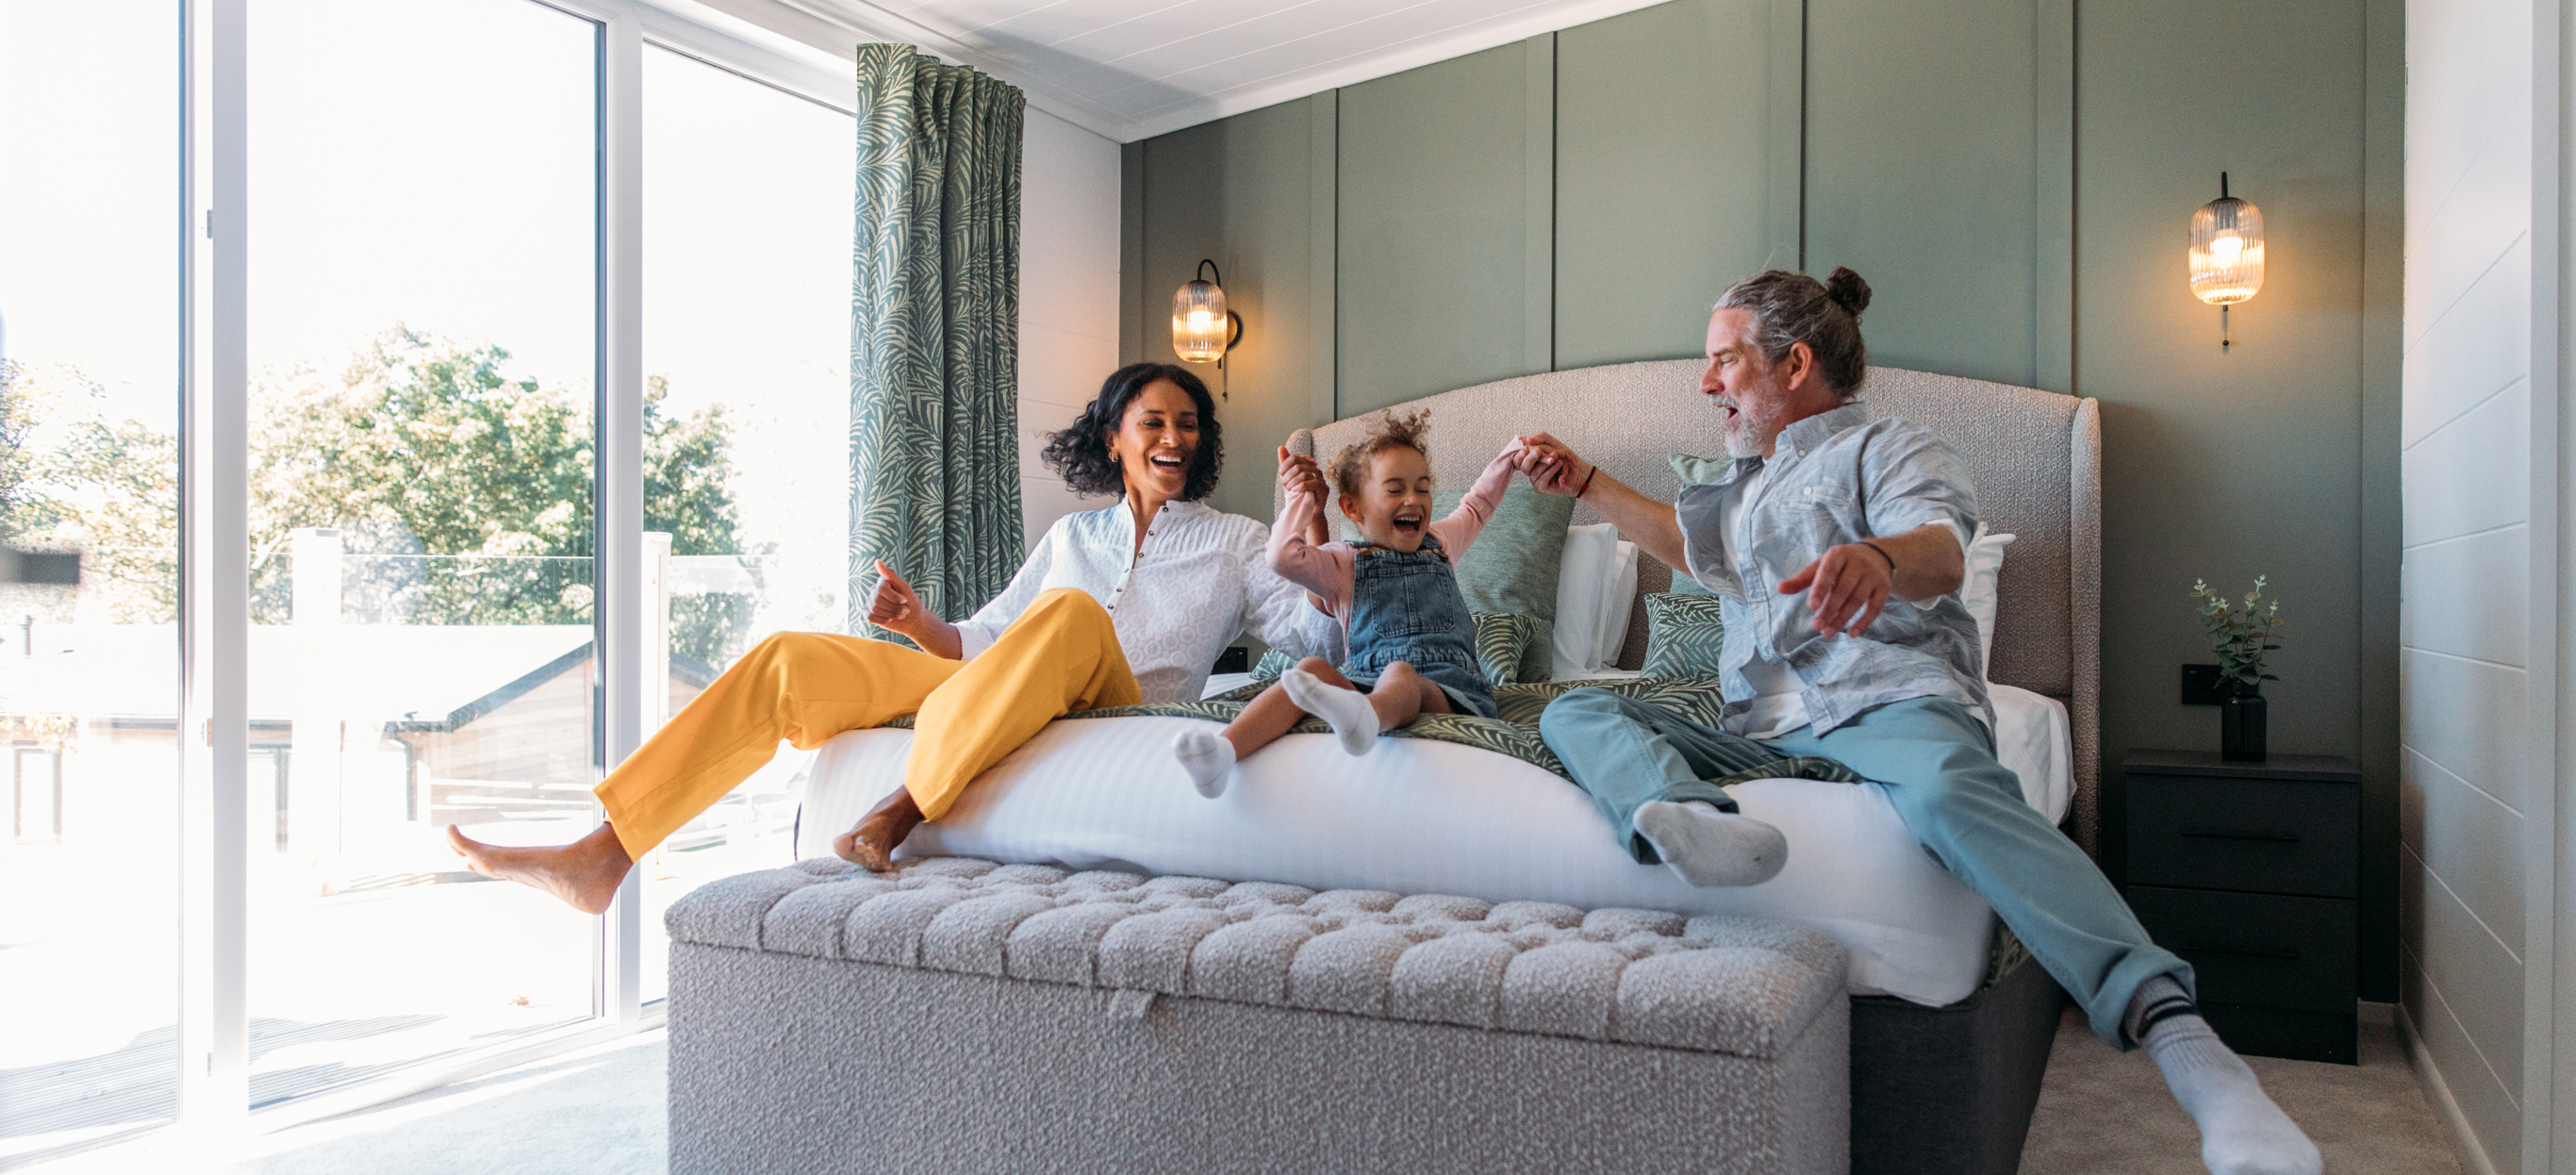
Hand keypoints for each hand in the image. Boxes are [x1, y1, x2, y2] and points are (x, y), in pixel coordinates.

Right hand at [865, 559, 924, 630]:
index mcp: (882, 582)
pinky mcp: (869, 613)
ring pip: (874, 609)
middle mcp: (874, 590)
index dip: (893, 597)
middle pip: (877, 600)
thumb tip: (877, 561)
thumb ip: (890, 575)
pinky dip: (882, 620)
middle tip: (905, 610)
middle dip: (894, 607)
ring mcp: (870, 602)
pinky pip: (870, 617)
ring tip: (900, 615)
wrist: (913, 620)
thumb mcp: (904, 587)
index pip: (881, 588)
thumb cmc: (911, 602)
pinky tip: (889, 619)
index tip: (905, 600)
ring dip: (891, 615)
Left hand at [1276, 446, 1325, 501]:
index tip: (1281, 475)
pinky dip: (1300, 487)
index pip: (1295, 458)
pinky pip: (1310, 483)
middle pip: (1298, 466)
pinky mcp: (1324, 489)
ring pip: (1304, 474)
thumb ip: (1285, 464)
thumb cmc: (1298, 494)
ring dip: (1293, 483)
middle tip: (1285, 485)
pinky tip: (1296, 492)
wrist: (1306, 511)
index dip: (1285, 466)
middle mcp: (1316, 469)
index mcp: (1308, 465)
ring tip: (1290, 489)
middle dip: (1288, 476)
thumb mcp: (1288, 479)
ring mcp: (1321, 479)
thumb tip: (1281, 447)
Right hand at [1513, 432, 1589, 495]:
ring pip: (1533, 471)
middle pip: (1522, 465)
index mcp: (1530, 458)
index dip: (1518, 454)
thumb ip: (1540, 438)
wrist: (1578, 470)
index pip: (1518, 456)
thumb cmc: (1565, 457)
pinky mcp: (1540, 487)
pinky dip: (1551, 470)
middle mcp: (1530, 469)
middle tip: (1538, 452)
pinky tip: (1559, 464)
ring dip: (1546, 463)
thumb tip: (1526, 439)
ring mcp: (1534, 479)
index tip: (1524, 448)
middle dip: (1530, 458)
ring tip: (1557, 457)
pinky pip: (1541, 479)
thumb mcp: (1553, 443)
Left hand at [1777, 544, 1893, 635]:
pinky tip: (1852, 633)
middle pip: (1843, 590)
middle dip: (1829, 610)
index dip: (1820, 589)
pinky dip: (1864, 622)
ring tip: (1828, 632)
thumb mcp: (1821, 566)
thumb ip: (1801, 579)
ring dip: (1842, 619)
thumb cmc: (1840, 564)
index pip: (1828, 572)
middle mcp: (1858, 562)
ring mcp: (1873, 574)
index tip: (1812, 607)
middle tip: (1816, 626)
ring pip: (1857, 600)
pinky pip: (1875, 607)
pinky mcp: (1884, 587)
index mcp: (1838, 554)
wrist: (1876, 555)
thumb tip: (1779, 589)